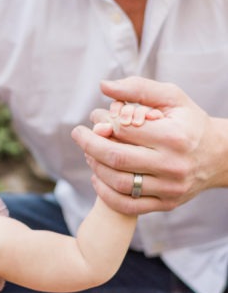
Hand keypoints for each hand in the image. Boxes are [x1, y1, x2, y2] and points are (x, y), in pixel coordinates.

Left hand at [71, 76, 222, 214]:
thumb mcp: (172, 98)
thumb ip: (138, 88)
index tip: (95, 117)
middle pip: (117, 158)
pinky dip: (106, 193)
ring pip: (119, 183)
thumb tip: (104, 86)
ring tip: (90, 154)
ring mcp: (170, 188)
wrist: (220, 155)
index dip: (103, 122)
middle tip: (79, 134)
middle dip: (90, 145)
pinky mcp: (166, 204)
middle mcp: (172, 165)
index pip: (125, 129)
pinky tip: (99, 177)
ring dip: (96, 167)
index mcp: (173, 136)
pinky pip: (127, 206)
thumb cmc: (190, 122)